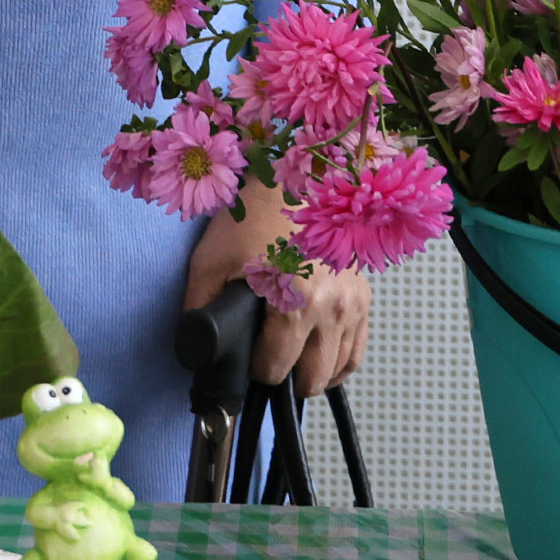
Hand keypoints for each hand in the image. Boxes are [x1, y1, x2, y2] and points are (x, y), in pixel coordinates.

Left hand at [183, 183, 371, 399]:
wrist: (297, 180)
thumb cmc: (255, 215)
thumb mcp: (210, 260)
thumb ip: (199, 307)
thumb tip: (196, 345)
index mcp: (295, 304)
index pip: (275, 370)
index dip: (255, 370)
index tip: (247, 358)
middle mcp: (331, 309)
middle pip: (312, 379)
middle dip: (286, 378)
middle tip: (268, 361)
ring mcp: (352, 304)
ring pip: (338, 369)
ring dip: (313, 372)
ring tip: (291, 361)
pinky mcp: (363, 296)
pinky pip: (357, 351)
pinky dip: (338, 361)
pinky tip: (318, 356)